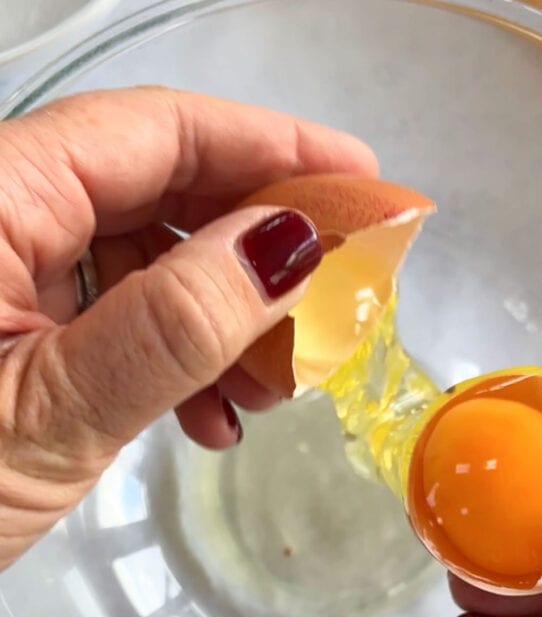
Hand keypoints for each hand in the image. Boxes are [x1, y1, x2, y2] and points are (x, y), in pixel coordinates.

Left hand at [0, 87, 376, 569]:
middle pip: (163, 193)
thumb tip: (292, 247)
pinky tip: (212, 417)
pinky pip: (126, 317)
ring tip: (276, 387)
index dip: (271, 146)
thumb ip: (173, 326)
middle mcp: (4, 220)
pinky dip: (183, 360)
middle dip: (260, 250)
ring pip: (153, 262)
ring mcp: (15, 279)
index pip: (154, 133)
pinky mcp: (27, 332)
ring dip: (229, 320)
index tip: (363, 182)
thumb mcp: (55, 411)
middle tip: (338, 300)